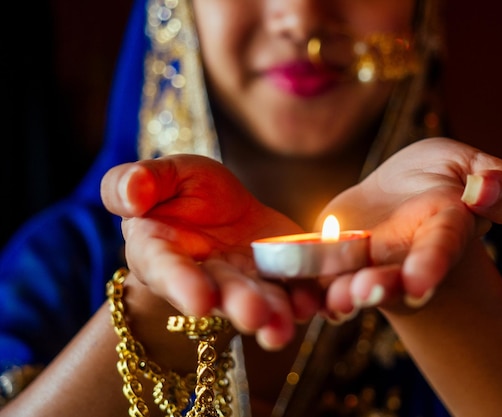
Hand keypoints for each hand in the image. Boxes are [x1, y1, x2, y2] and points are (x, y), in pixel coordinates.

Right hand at [100, 154, 318, 348]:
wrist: (219, 208)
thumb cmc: (179, 193)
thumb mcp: (162, 176)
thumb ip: (136, 183)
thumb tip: (130, 197)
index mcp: (162, 254)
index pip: (169, 271)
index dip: (183, 286)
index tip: (199, 302)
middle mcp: (204, 278)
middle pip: (222, 294)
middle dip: (239, 305)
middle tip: (256, 317)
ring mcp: (245, 282)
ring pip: (261, 300)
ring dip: (276, 314)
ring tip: (288, 324)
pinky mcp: (279, 277)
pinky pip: (295, 290)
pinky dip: (309, 297)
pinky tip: (320, 302)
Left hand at [317, 137, 501, 316]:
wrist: (398, 194)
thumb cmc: (439, 178)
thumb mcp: (469, 166)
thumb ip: (499, 184)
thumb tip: (485, 193)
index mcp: (442, 230)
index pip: (441, 247)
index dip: (431, 265)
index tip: (419, 283)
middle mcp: (404, 257)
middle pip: (395, 279)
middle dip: (382, 288)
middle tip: (366, 292)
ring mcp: (368, 264)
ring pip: (356, 285)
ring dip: (345, 295)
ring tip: (336, 300)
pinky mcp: (334, 263)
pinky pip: (322, 279)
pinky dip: (312, 289)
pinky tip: (301, 294)